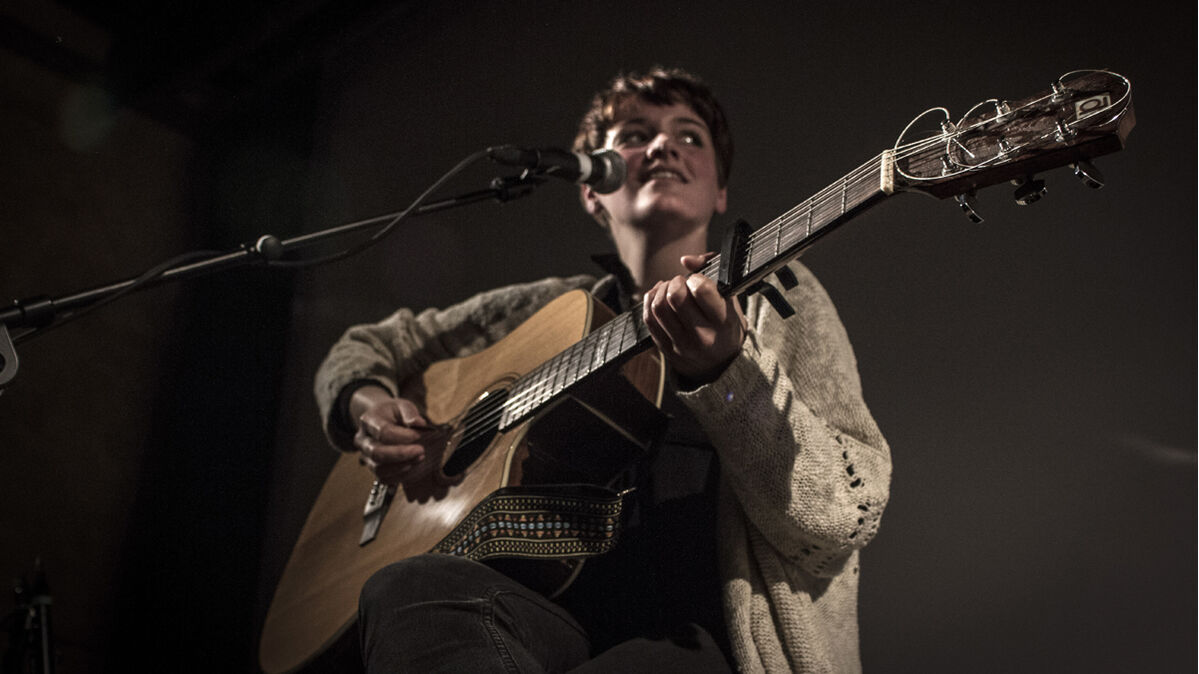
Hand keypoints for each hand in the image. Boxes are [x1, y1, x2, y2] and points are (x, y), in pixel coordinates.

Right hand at [351, 388, 444, 486]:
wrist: (382, 420)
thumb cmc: (394, 413)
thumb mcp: (402, 406)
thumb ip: (410, 413)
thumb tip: (419, 424)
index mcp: (368, 421)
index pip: (383, 432)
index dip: (402, 436)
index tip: (419, 435)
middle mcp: (362, 440)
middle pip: (377, 453)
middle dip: (401, 454)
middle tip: (421, 451)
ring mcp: (365, 456)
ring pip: (378, 469)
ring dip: (401, 467)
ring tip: (419, 459)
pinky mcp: (372, 468)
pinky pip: (383, 478)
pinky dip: (399, 476)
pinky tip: (412, 467)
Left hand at [643, 253, 746, 384]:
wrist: (721, 366)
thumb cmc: (725, 326)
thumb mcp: (730, 301)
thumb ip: (712, 272)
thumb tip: (685, 259)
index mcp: (723, 321)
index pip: (701, 290)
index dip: (696, 278)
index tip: (698, 281)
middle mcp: (702, 336)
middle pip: (675, 296)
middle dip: (676, 282)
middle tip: (681, 283)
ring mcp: (681, 345)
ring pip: (658, 307)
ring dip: (661, 290)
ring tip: (670, 289)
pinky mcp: (665, 349)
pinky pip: (648, 319)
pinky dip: (650, 301)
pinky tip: (659, 296)